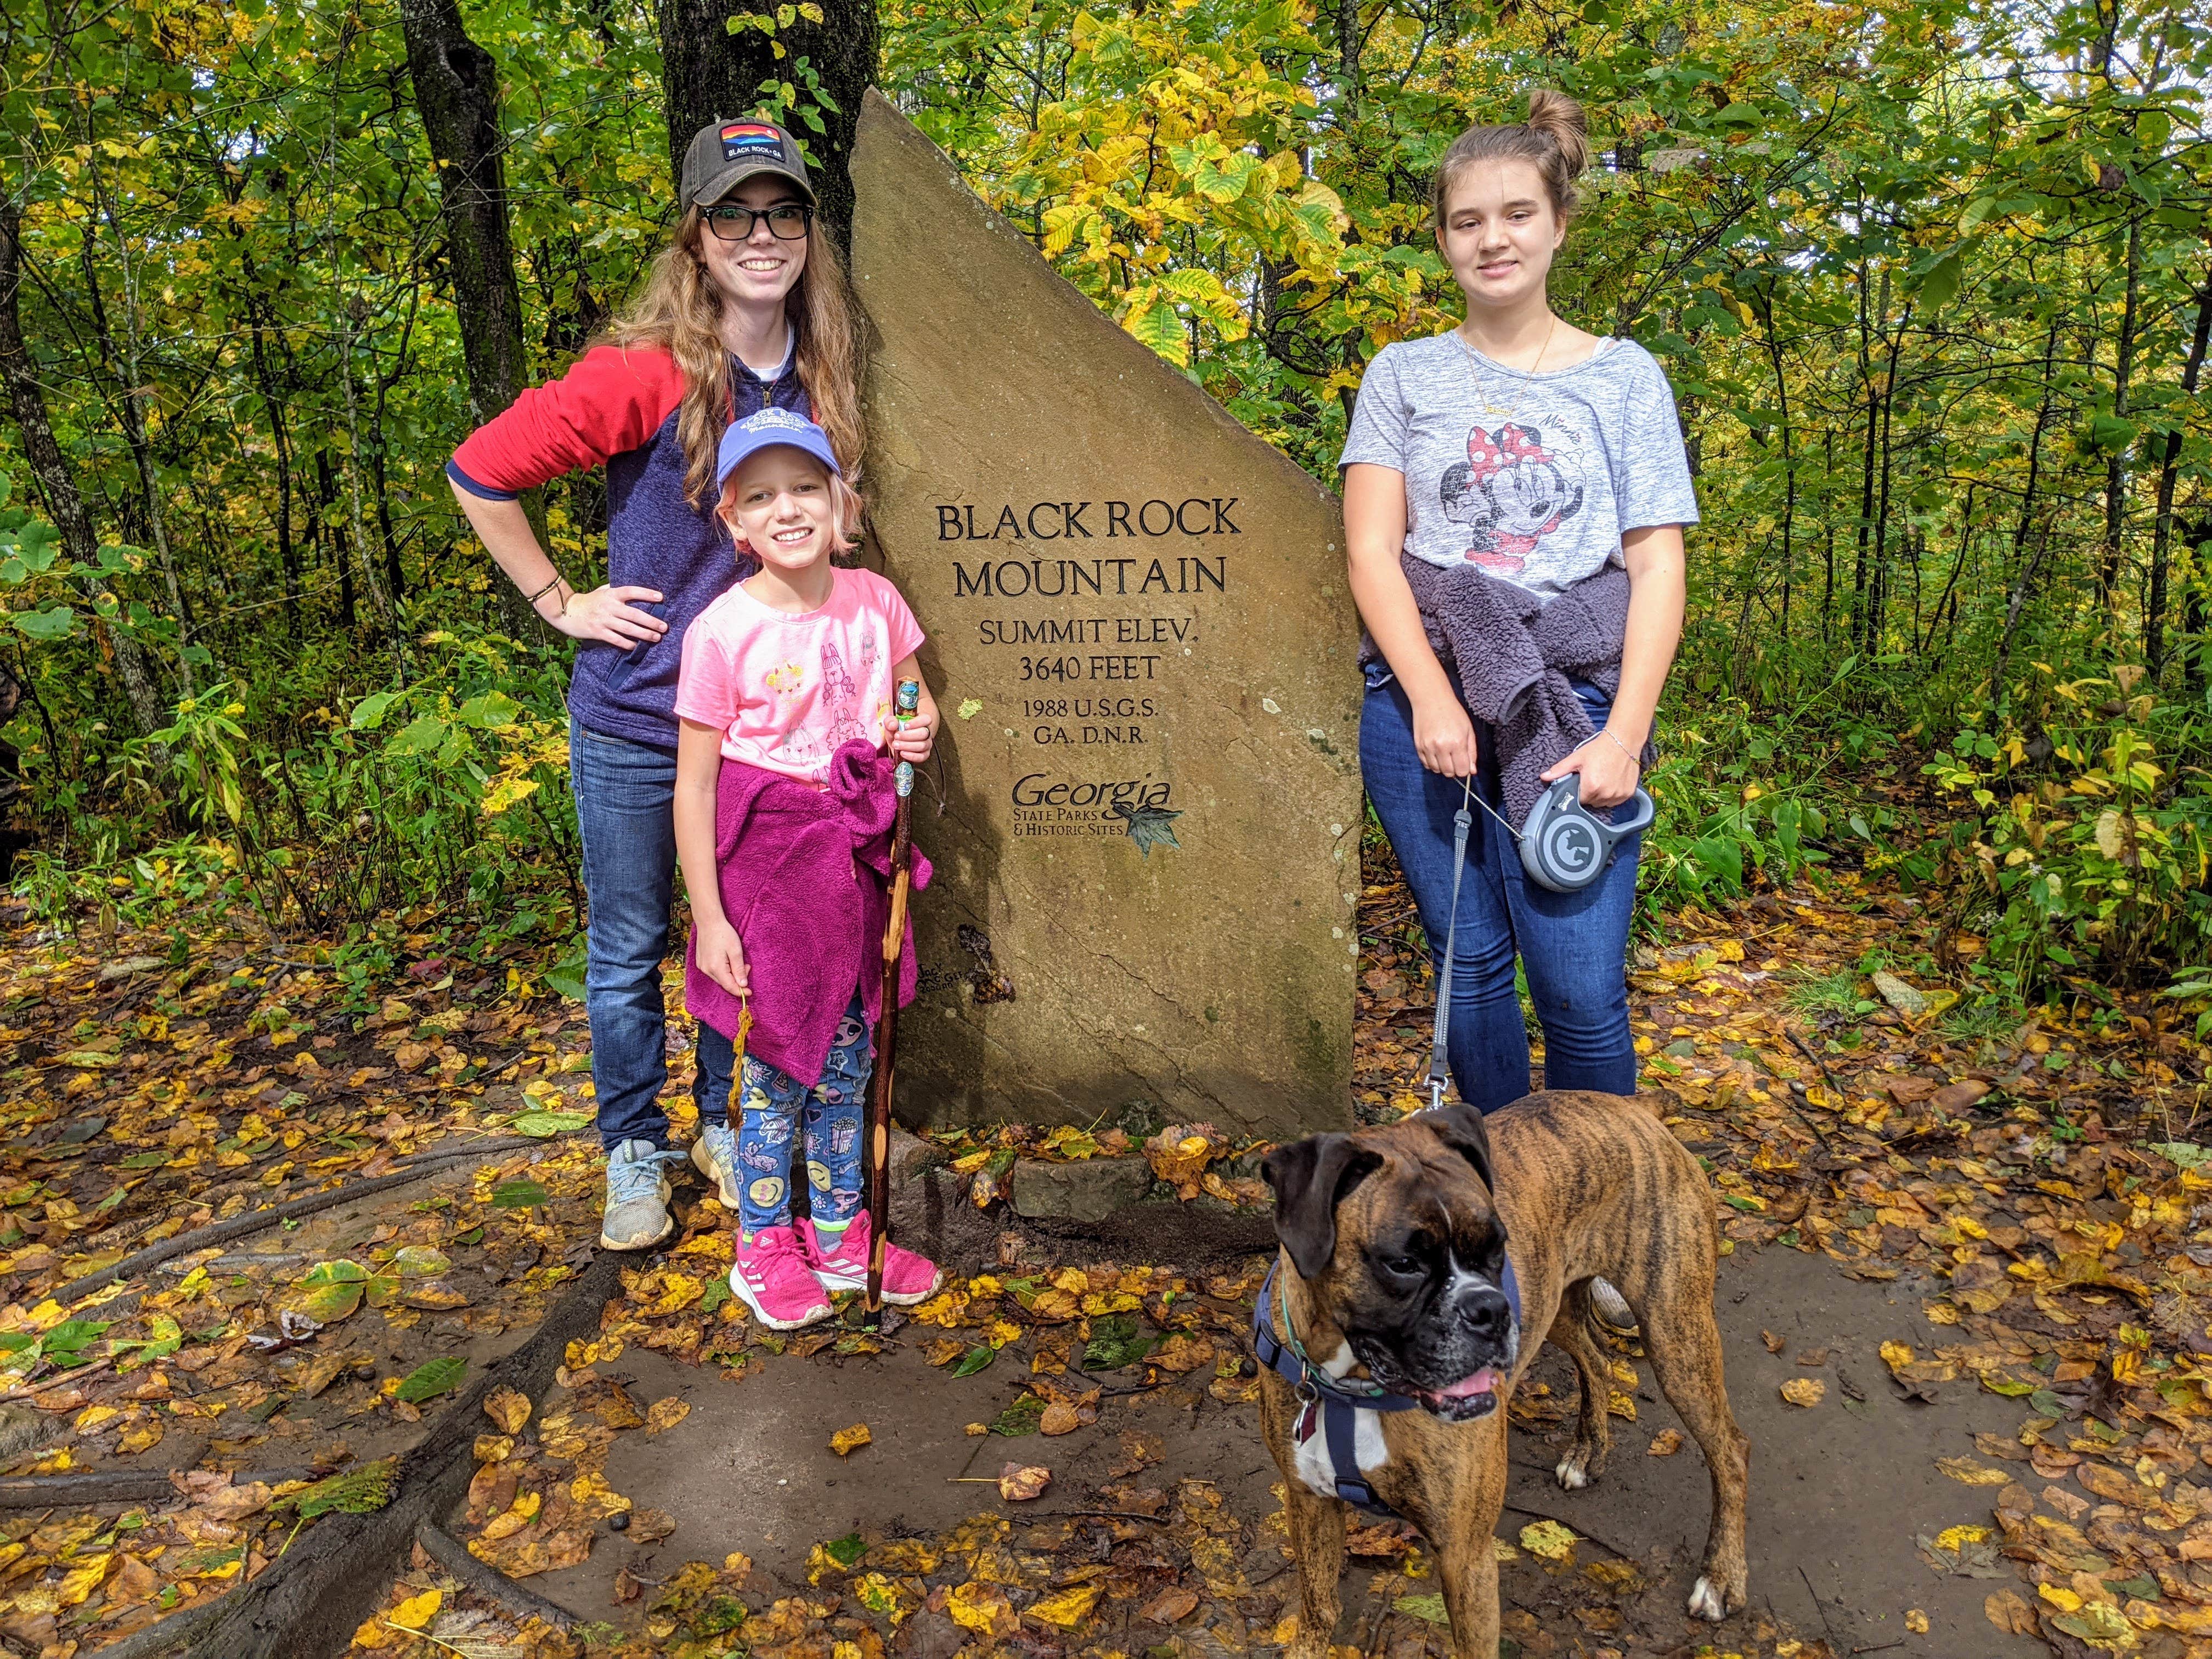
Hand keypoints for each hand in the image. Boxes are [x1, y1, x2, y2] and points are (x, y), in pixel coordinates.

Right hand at [551, 584, 666, 648]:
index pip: (631, 591)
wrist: (567, 611)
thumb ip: (617, 591)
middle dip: (651, 621)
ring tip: (656, 637)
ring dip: (644, 634)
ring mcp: (603, 620)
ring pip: (628, 628)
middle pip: (634, 614)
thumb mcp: (602, 591)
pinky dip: (627, 644)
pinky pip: (616, 639)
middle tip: (664, 627)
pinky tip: (636, 646)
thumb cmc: (589, 601)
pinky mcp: (598, 632)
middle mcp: (609, 606)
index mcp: (611, 594)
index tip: (661, 597)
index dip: (646, 593)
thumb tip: (637, 592)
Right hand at [694, 916, 748, 998]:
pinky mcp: (700, 962)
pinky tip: (729, 961)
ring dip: (731, 974)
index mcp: (716, 968)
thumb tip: (743, 985)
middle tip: (748, 967)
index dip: (740, 991)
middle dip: (737, 980)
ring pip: (719, 978)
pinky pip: (714, 972)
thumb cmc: (724, 933)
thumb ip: (739, 969)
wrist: (708, 922)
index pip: (729, 986)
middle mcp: (706, 969)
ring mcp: (702, 966)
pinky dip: (724, 970)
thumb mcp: (736, 951)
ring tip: (739, 962)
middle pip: (724, 983)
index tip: (750, 993)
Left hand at [886, 704, 934, 762]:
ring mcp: (927, 744)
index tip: (905, 725)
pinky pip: (922, 757)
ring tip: (896, 745)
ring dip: (907, 746)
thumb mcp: (892, 723)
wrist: (898, 741)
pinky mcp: (924, 754)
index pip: (926, 719)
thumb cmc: (897, 729)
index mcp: (922, 721)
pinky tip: (902, 753)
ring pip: (922, 745)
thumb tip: (893, 725)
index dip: (917, 722)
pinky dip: (912, 756)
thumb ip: (890, 721)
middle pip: (924, 733)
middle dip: (908, 735)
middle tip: (896, 736)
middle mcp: (927, 732)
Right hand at [1410, 693, 1477, 777]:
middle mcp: (1442, 747)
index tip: (1464, 764)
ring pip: (1436, 770)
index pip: (1462, 771)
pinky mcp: (1418, 746)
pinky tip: (1436, 753)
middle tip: (1455, 759)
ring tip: (1445, 754)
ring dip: (1442, 767)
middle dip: (1454, 770)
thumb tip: (1472, 771)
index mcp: (1457, 742)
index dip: (1465, 770)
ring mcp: (1428, 747)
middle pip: (1449, 773)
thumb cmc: (1452, 713)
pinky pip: (1426, 764)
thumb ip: (1471, 752)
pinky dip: (1432, 763)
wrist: (1431, 700)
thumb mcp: (1468, 730)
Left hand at [1542, 729, 1639, 808]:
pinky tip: (1611, 781)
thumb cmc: (1600, 748)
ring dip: (1601, 795)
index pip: (1579, 800)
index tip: (1581, 782)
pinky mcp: (1628, 794)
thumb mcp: (1576, 758)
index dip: (1578, 791)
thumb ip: (1559, 770)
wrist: (1623, 741)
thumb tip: (1544, 777)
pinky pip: (1616, 801)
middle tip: (1593, 777)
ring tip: (1602, 778)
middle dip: (1589, 793)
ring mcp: (1618, 795)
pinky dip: (1612, 794)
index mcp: (1591, 787)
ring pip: (1603, 803)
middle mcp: (1605, 794)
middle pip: (1591, 802)